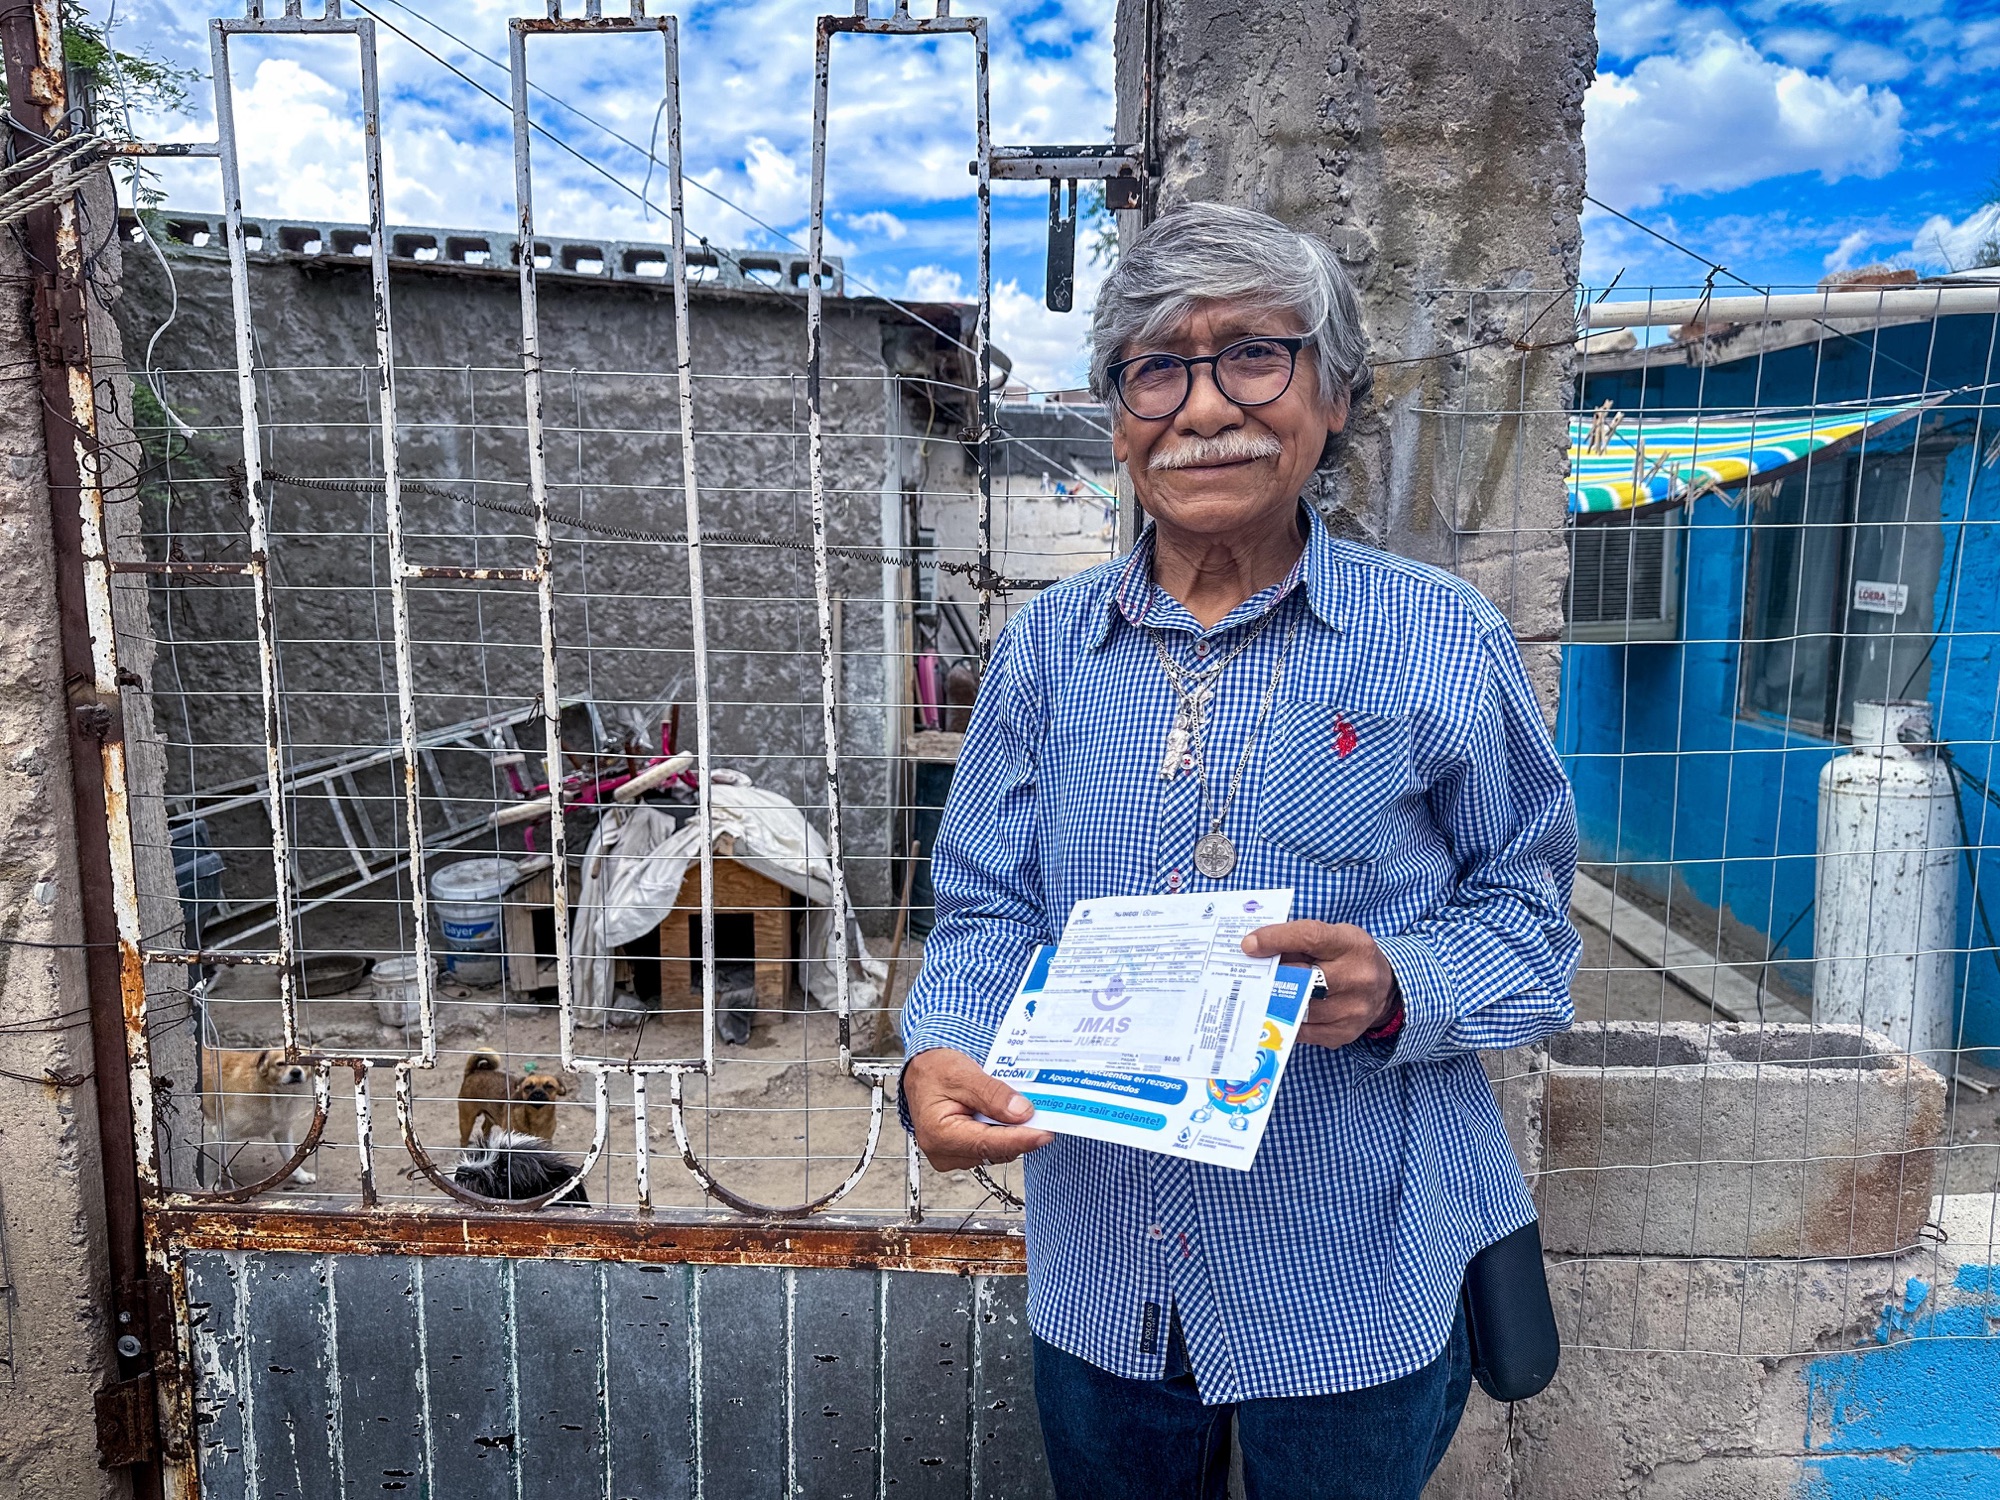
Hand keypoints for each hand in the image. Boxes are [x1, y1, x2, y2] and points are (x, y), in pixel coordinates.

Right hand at [903, 1048, 1056, 1172]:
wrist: (921, 1073)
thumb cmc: (934, 1070)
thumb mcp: (962, 1073)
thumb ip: (992, 1093)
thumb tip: (1022, 1112)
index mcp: (939, 1134)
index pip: (987, 1143)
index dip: (1020, 1139)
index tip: (1046, 1133)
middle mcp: (944, 1152)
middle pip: (995, 1149)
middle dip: (1021, 1133)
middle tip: (1046, 1114)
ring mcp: (953, 1156)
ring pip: (996, 1150)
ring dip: (1014, 1132)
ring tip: (1026, 1109)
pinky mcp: (962, 1153)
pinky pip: (991, 1147)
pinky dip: (1005, 1132)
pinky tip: (1012, 1116)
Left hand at [1241, 920, 1397, 1048]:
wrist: (1386, 988)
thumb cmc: (1350, 957)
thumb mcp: (1334, 937)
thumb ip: (1299, 941)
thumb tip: (1256, 948)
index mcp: (1352, 944)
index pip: (1310, 937)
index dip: (1276, 939)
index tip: (1250, 944)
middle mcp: (1357, 977)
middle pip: (1302, 977)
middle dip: (1273, 975)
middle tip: (1250, 973)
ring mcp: (1352, 1009)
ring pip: (1299, 1007)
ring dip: (1275, 1000)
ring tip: (1261, 993)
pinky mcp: (1344, 1033)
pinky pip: (1302, 1030)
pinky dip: (1286, 1020)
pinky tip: (1278, 1011)